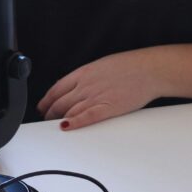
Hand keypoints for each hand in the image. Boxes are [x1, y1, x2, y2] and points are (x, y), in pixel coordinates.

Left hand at [37, 49, 159, 129]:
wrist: (148, 69)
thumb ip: (89, 75)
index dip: (47, 99)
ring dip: (59, 120)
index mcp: (84, 72)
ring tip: (55, 126)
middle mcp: (86, 85)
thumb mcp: (103, 65)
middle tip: (46, 119)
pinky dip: (74, 123)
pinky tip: (67, 127)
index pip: (57, 88)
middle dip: (50, 113)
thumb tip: (80, 83)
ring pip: (69, 111)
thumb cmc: (130, 66)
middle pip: (60, 102)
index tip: (43, 106)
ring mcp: (95, 97)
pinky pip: (85, 117)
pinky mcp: (107, 108)